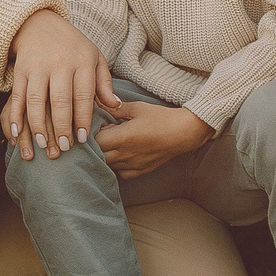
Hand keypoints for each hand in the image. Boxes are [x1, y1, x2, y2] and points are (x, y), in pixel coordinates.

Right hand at [3, 8, 109, 159]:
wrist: (40, 24)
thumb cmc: (72, 46)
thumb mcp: (94, 57)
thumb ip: (104, 82)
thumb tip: (115, 106)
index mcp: (82, 61)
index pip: (83, 95)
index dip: (83, 119)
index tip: (82, 138)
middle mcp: (59, 63)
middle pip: (60, 100)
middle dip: (61, 127)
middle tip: (63, 148)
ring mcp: (38, 67)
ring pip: (37, 100)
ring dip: (38, 126)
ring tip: (42, 145)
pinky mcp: (20, 70)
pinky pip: (17, 96)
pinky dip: (16, 116)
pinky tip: (18, 134)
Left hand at [94, 99, 214, 179]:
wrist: (183, 132)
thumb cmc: (161, 118)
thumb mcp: (138, 108)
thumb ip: (116, 108)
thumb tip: (99, 102)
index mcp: (123, 138)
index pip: (95, 142)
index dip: (92, 135)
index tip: (98, 127)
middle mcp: (125, 155)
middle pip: (98, 157)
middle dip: (97, 147)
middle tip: (104, 136)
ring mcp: (133, 165)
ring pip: (108, 166)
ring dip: (106, 156)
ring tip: (114, 144)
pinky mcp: (140, 171)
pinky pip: (120, 173)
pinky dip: (117, 166)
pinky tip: (122, 155)